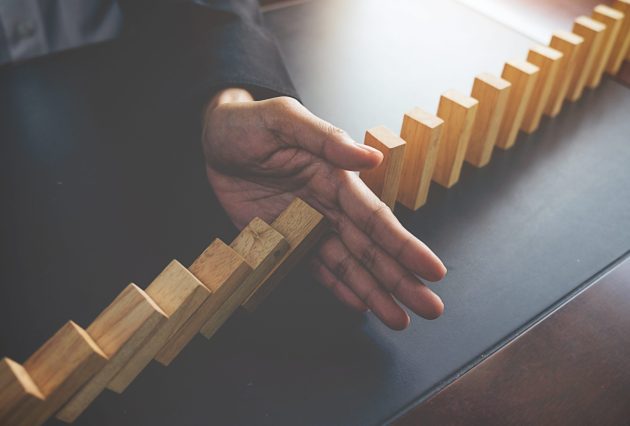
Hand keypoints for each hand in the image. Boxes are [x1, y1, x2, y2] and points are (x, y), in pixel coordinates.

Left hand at [202, 88, 445, 329]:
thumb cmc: (249, 123)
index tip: (432, 270)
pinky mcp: (285, 239)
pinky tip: (360, 305)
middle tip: (429, 309)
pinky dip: (337, 287)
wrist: (213, 139)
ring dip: (374, 292)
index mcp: (335, 178)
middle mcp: (329, 206)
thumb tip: (371, 159)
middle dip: (400, 279)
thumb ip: (326, 139)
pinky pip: (314, 268)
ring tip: (399, 320)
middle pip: (370, 249)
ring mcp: (308, 226)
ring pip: (348, 265)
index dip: (404, 246)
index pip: (375, 218)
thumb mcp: (284, 120)